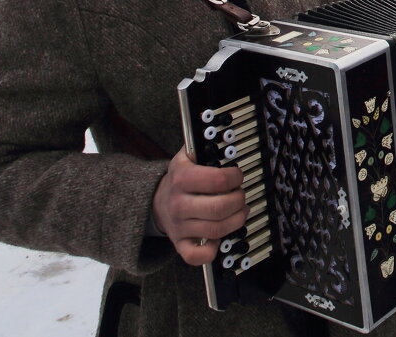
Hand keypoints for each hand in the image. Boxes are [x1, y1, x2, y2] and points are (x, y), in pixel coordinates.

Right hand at [152, 148, 247, 264]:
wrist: (155, 201)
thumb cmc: (181, 178)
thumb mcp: (187, 155)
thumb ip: (205, 147)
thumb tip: (226, 138)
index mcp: (181, 178)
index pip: (218, 180)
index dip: (235, 177)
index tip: (237, 176)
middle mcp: (178, 204)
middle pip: (220, 208)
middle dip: (239, 200)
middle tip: (240, 195)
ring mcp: (179, 226)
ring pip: (217, 230)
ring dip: (237, 220)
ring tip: (240, 211)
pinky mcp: (180, 244)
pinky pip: (196, 256)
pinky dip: (213, 250)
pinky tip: (220, 237)